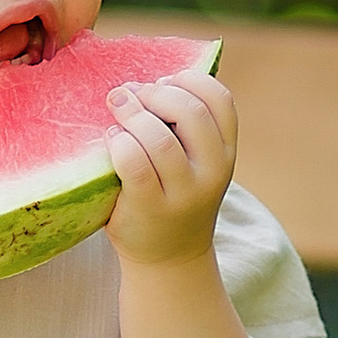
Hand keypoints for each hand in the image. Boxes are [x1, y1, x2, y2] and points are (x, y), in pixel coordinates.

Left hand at [104, 71, 236, 269]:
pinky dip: (119, 142)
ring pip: (158, 138)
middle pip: (190, 112)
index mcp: (226, 153)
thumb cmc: (174, 195)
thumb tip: (142, 82)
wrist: (168, 257)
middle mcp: (212, 172)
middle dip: (155, 92)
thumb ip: (185, 127)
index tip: (163, 81)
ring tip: (116, 106)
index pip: (220, 99)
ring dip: (132, 113)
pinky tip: (111, 138)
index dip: (189, 80)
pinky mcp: (151, 208)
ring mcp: (183, 193)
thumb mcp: (195, 162)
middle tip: (130, 93)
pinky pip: (134, 164)